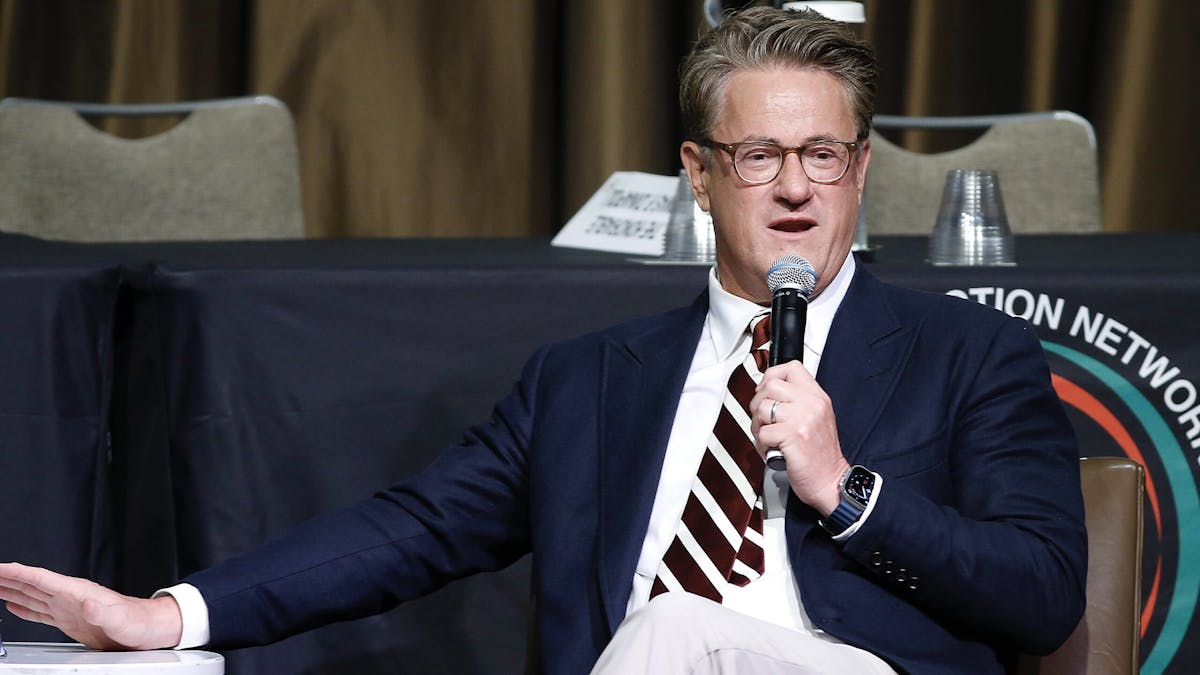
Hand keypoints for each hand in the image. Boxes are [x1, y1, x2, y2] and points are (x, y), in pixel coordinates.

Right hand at [0, 562, 181, 650]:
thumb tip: (86, 604)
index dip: (17, 574)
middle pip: (31, 584)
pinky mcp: (71, 621)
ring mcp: (69, 608)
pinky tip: (15, 606)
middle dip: (8, 579)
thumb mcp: (120, 619)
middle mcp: (70, 598)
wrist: (148, 629)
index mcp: (77, 593)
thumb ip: (103, 612)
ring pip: (32, 596)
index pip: (40, 579)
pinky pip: (41, 612)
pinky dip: (25, 608)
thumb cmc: (138, 622)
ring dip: (11, 591)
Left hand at [750, 360, 849, 514]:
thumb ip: (797, 402)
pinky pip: (763, 432)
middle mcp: (811, 404)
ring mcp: (803, 418)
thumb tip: (768, 391)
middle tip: (763, 420)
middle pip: (770, 385)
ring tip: (768, 438)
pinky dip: (761, 444)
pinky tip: (772, 451)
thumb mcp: (816, 419)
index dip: (771, 376)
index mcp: (817, 396)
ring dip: (758, 426)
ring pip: (762, 408)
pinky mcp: (793, 435)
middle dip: (758, 403)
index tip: (767, 393)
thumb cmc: (820, 455)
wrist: (831, 481)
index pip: (791, 367)